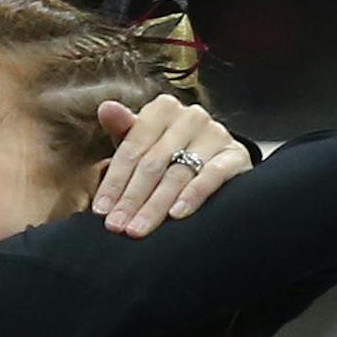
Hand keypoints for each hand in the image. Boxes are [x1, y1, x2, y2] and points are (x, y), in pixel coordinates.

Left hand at [90, 94, 252, 236]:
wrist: (214, 163)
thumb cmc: (167, 154)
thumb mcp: (141, 144)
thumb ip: (122, 129)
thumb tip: (106, 108)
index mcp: (163, 108)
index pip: (132, 148)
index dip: (114, 181)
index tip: (101, 211)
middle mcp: (191, 116)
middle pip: (153, 163)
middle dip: (132, 198)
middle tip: (117, 226)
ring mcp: (215, 134)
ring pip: (178, 173)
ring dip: (155, 205)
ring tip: (138, 229)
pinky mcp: (235, 155)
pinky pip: (212, 176)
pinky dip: (193, 195)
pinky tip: (177, 214)